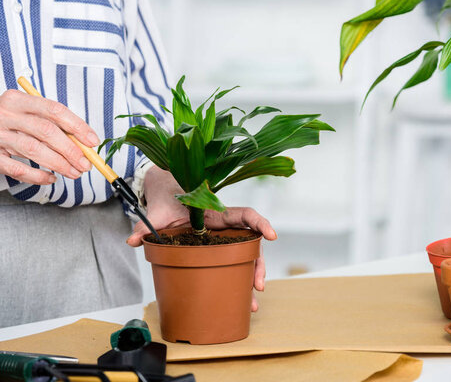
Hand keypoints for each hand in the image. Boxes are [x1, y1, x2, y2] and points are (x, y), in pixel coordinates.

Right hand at [0, 89, 98, 183]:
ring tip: (75, 172)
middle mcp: (5, 115)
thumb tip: (84, 143)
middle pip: (46, 131)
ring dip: (59, 164)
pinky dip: (38, 176)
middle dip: (71, 150)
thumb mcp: (26, 114)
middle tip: (86, 164)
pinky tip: (51, 178)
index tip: (92, 141)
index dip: (77, 126)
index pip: (54, 110)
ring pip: (34, 149)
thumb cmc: (8, 122)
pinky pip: (18, 169)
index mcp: (17, 100)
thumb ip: (52, 123)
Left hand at [127, 166, 276, 311]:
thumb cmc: (167, 199)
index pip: (245, 214)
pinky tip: (240, 295)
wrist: (166, 195)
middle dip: (258, 265)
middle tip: (257, 287)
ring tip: (251, 301)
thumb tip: (132, 240)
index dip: (260, 223)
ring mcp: (223, 238)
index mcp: (217, 212)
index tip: (271, 236)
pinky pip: (233, 261)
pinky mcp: (217, 248)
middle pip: (250, 243)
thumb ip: (146, 225)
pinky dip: (239, 278)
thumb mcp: (157, 211)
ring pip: (245, 256)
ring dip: (251, 277)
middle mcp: (225, 226)